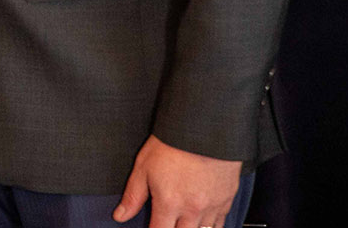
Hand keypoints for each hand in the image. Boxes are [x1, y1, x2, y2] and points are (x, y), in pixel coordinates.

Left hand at [113, 135, 241, 227]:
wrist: (205, 128)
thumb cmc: (173, 143)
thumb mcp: (144, 166)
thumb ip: (133, 195)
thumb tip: (120, 215)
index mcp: (169, 203)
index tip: (151, 226)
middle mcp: (192, 209)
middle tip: (167, 222)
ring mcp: (212, 206)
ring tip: (183, 222)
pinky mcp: (227, 200)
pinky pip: (221, 224)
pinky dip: (210, 225)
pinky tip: (202, 221)